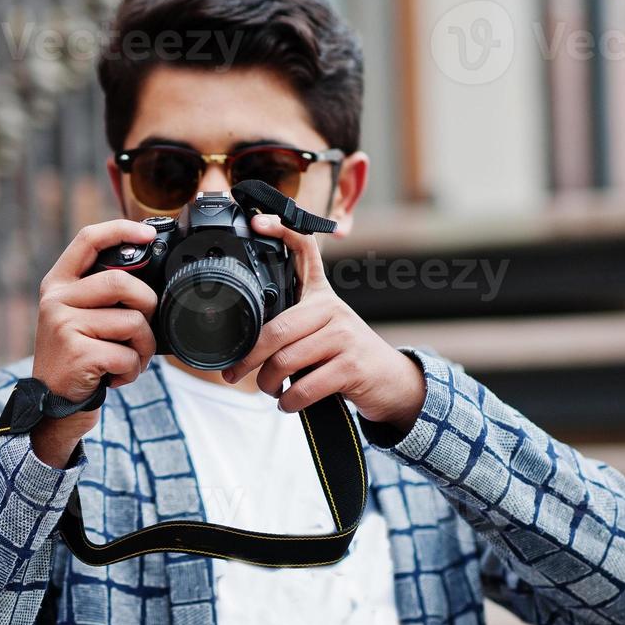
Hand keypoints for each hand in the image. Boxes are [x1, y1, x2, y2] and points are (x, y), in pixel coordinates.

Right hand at [28, 220, 160, 465]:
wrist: (50, 406)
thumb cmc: (76, 359)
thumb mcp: (76, 318)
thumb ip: (100, 293)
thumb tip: (148, 273)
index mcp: (58, 284)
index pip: (87, 240)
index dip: (120, 229)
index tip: (148, 233)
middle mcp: (56, 300)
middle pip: (121, 282)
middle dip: (146, 306)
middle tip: (143, 329)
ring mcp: (63, 326)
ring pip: (132, 323)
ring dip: (143, 349)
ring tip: (129, 360)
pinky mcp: (77, 354)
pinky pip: (126, 355)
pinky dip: (132, 371)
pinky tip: (116, 377)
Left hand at [222, 213, 425, 431]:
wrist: (392, 383)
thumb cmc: (345, 357)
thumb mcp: (322, 330)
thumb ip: (291, 324)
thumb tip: (243, 342)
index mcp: (321, 296)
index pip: (305, 252)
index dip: (282, 232)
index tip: (257, 222)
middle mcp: (332, 309)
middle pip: (277, 329)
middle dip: (248, 358)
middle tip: (232, 373)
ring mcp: (344, 337)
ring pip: (285, 360)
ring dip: (268, 384)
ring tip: (269, 390)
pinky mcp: (351, 367)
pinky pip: (304, 386)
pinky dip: (288, 401)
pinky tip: (288, 403)